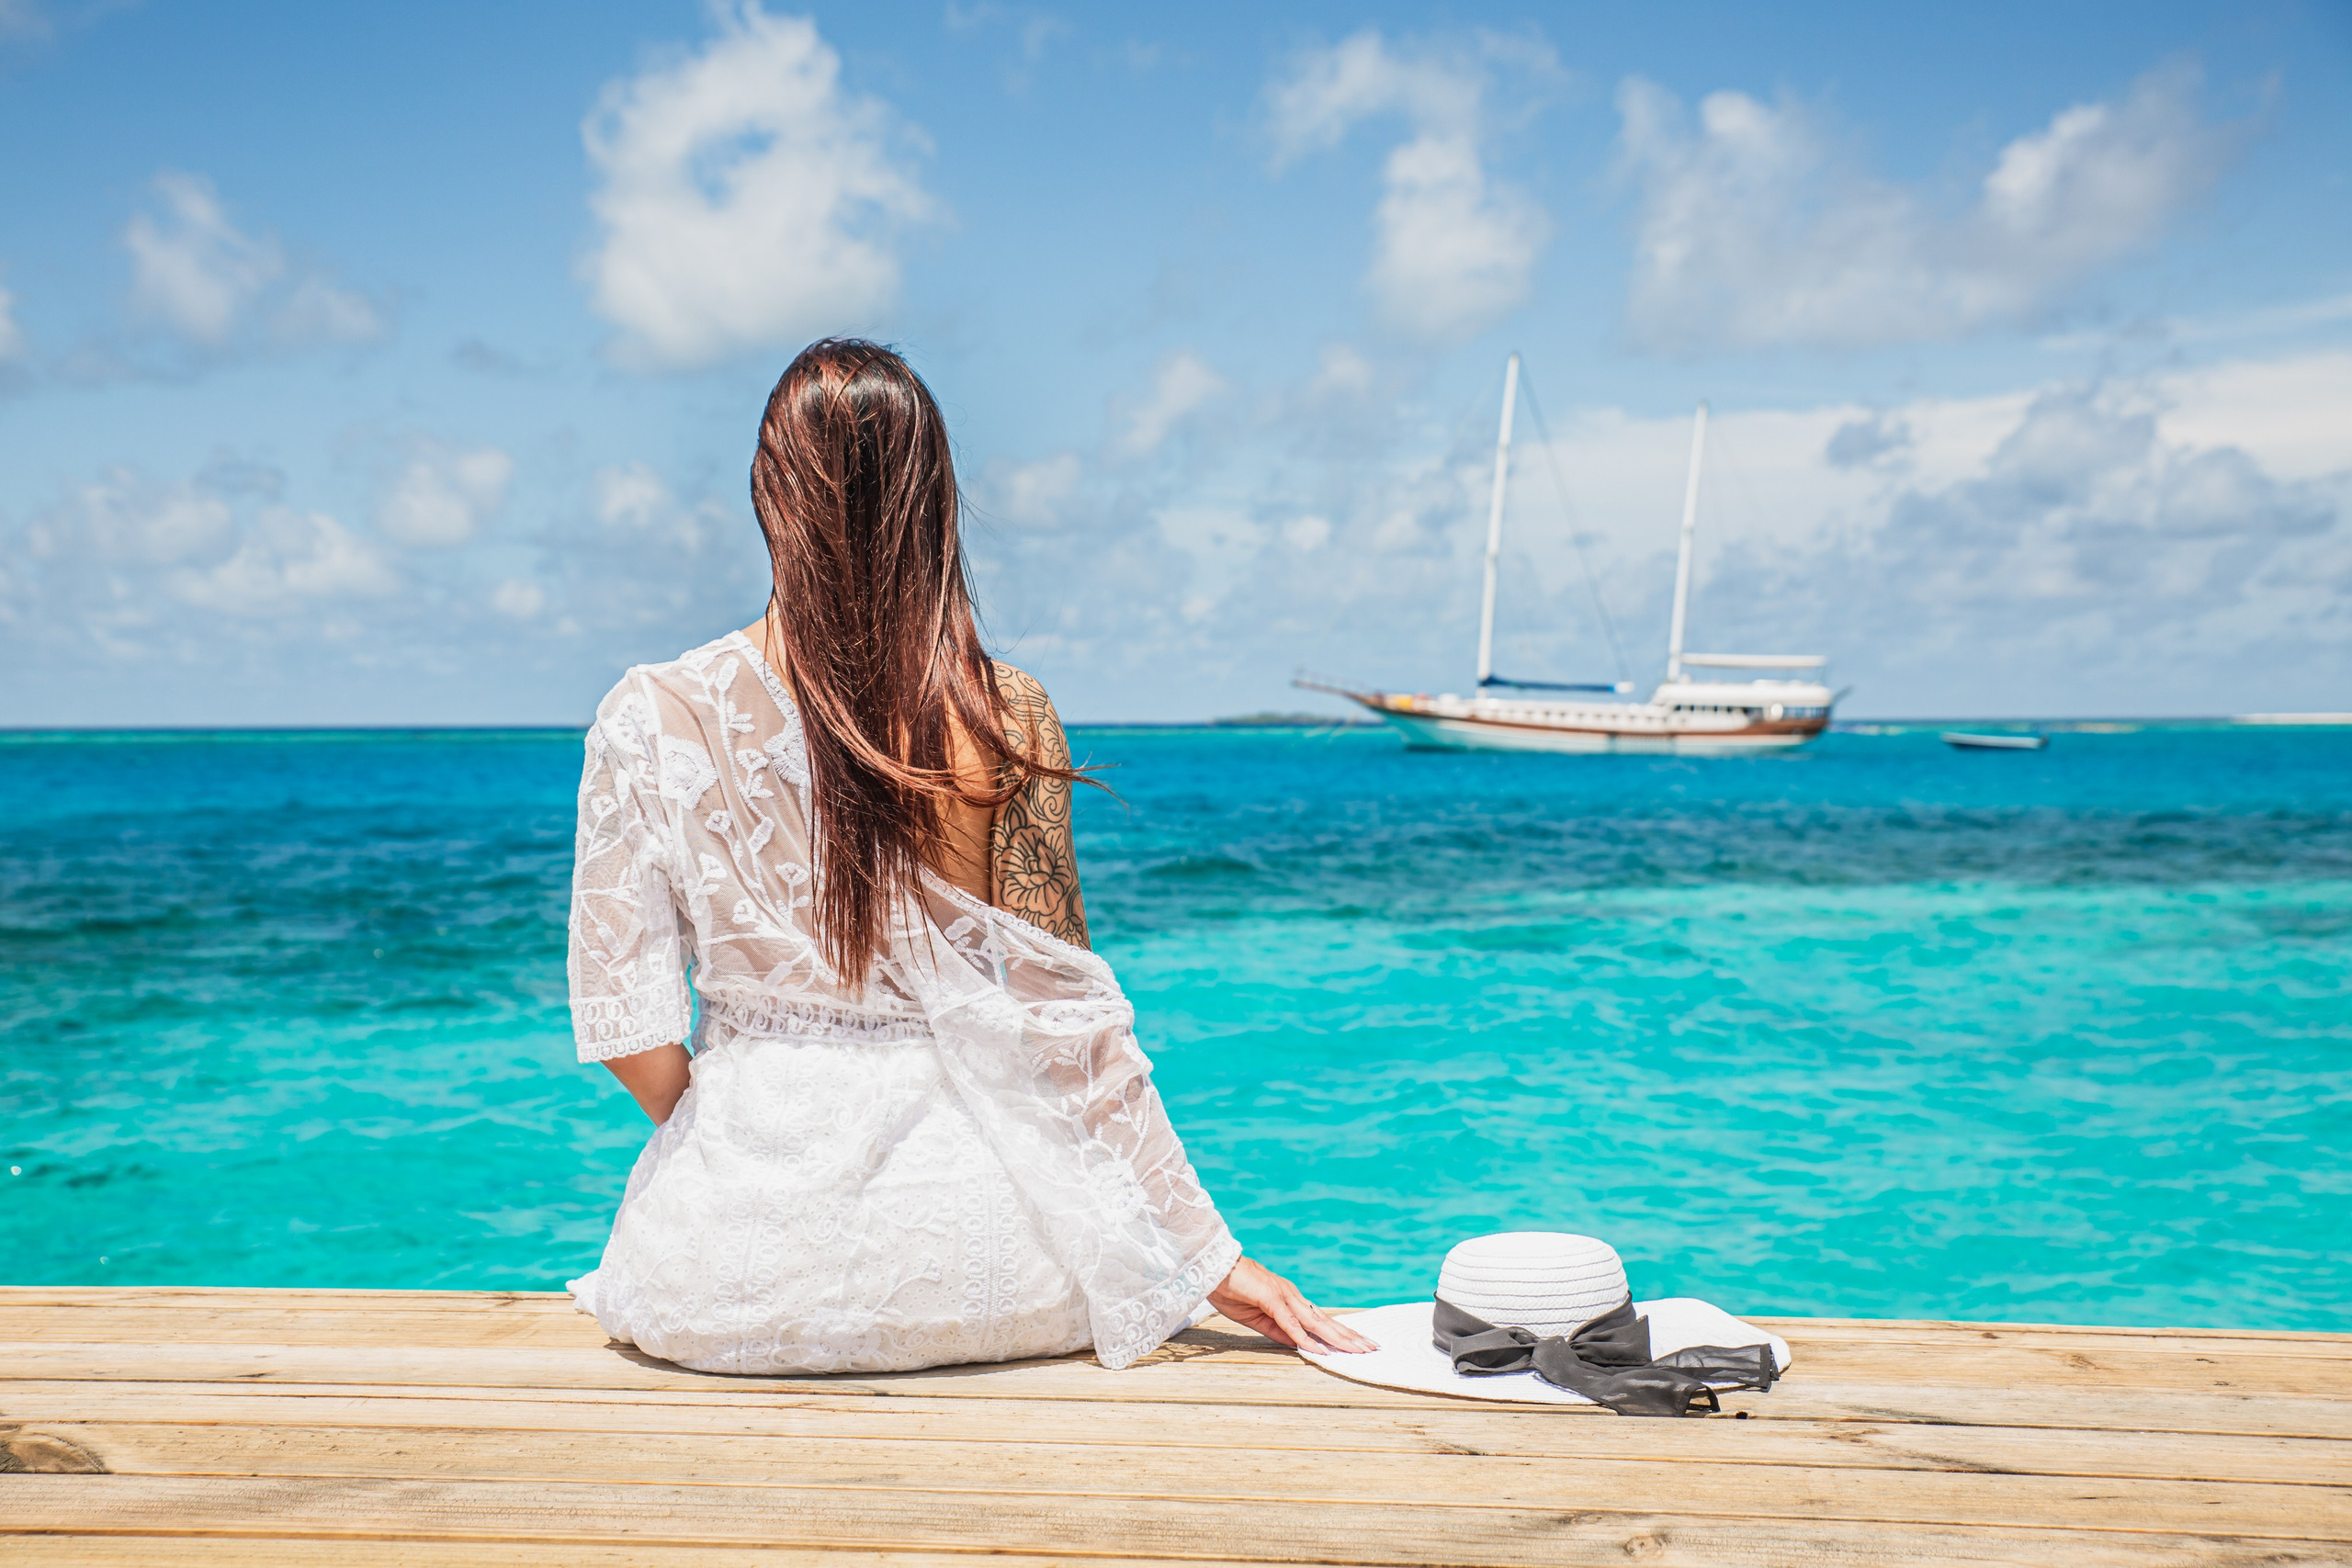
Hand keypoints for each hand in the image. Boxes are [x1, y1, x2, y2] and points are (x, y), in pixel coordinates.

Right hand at [1206, 1256, 1376, 1354]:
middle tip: (1372, 1348)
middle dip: (1349, 1336)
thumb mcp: (1257, 1318)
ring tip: (1357, 1349)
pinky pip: (1290, 1322)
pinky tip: (1320, 1349)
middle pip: (1326, 1321)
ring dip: (1338, 1338)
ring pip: (1316, 1322)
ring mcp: (1283, 1296)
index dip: (1340, 1333)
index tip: (1358, 1344)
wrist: (1212, 1268)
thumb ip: (1279, 1331)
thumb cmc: (1232, 1290)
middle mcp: (1293, 1297)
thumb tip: (1300, 1345)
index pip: (1320, 1321)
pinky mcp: (1270, 1298)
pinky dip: (1305, 1337)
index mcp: (1290, 1301)